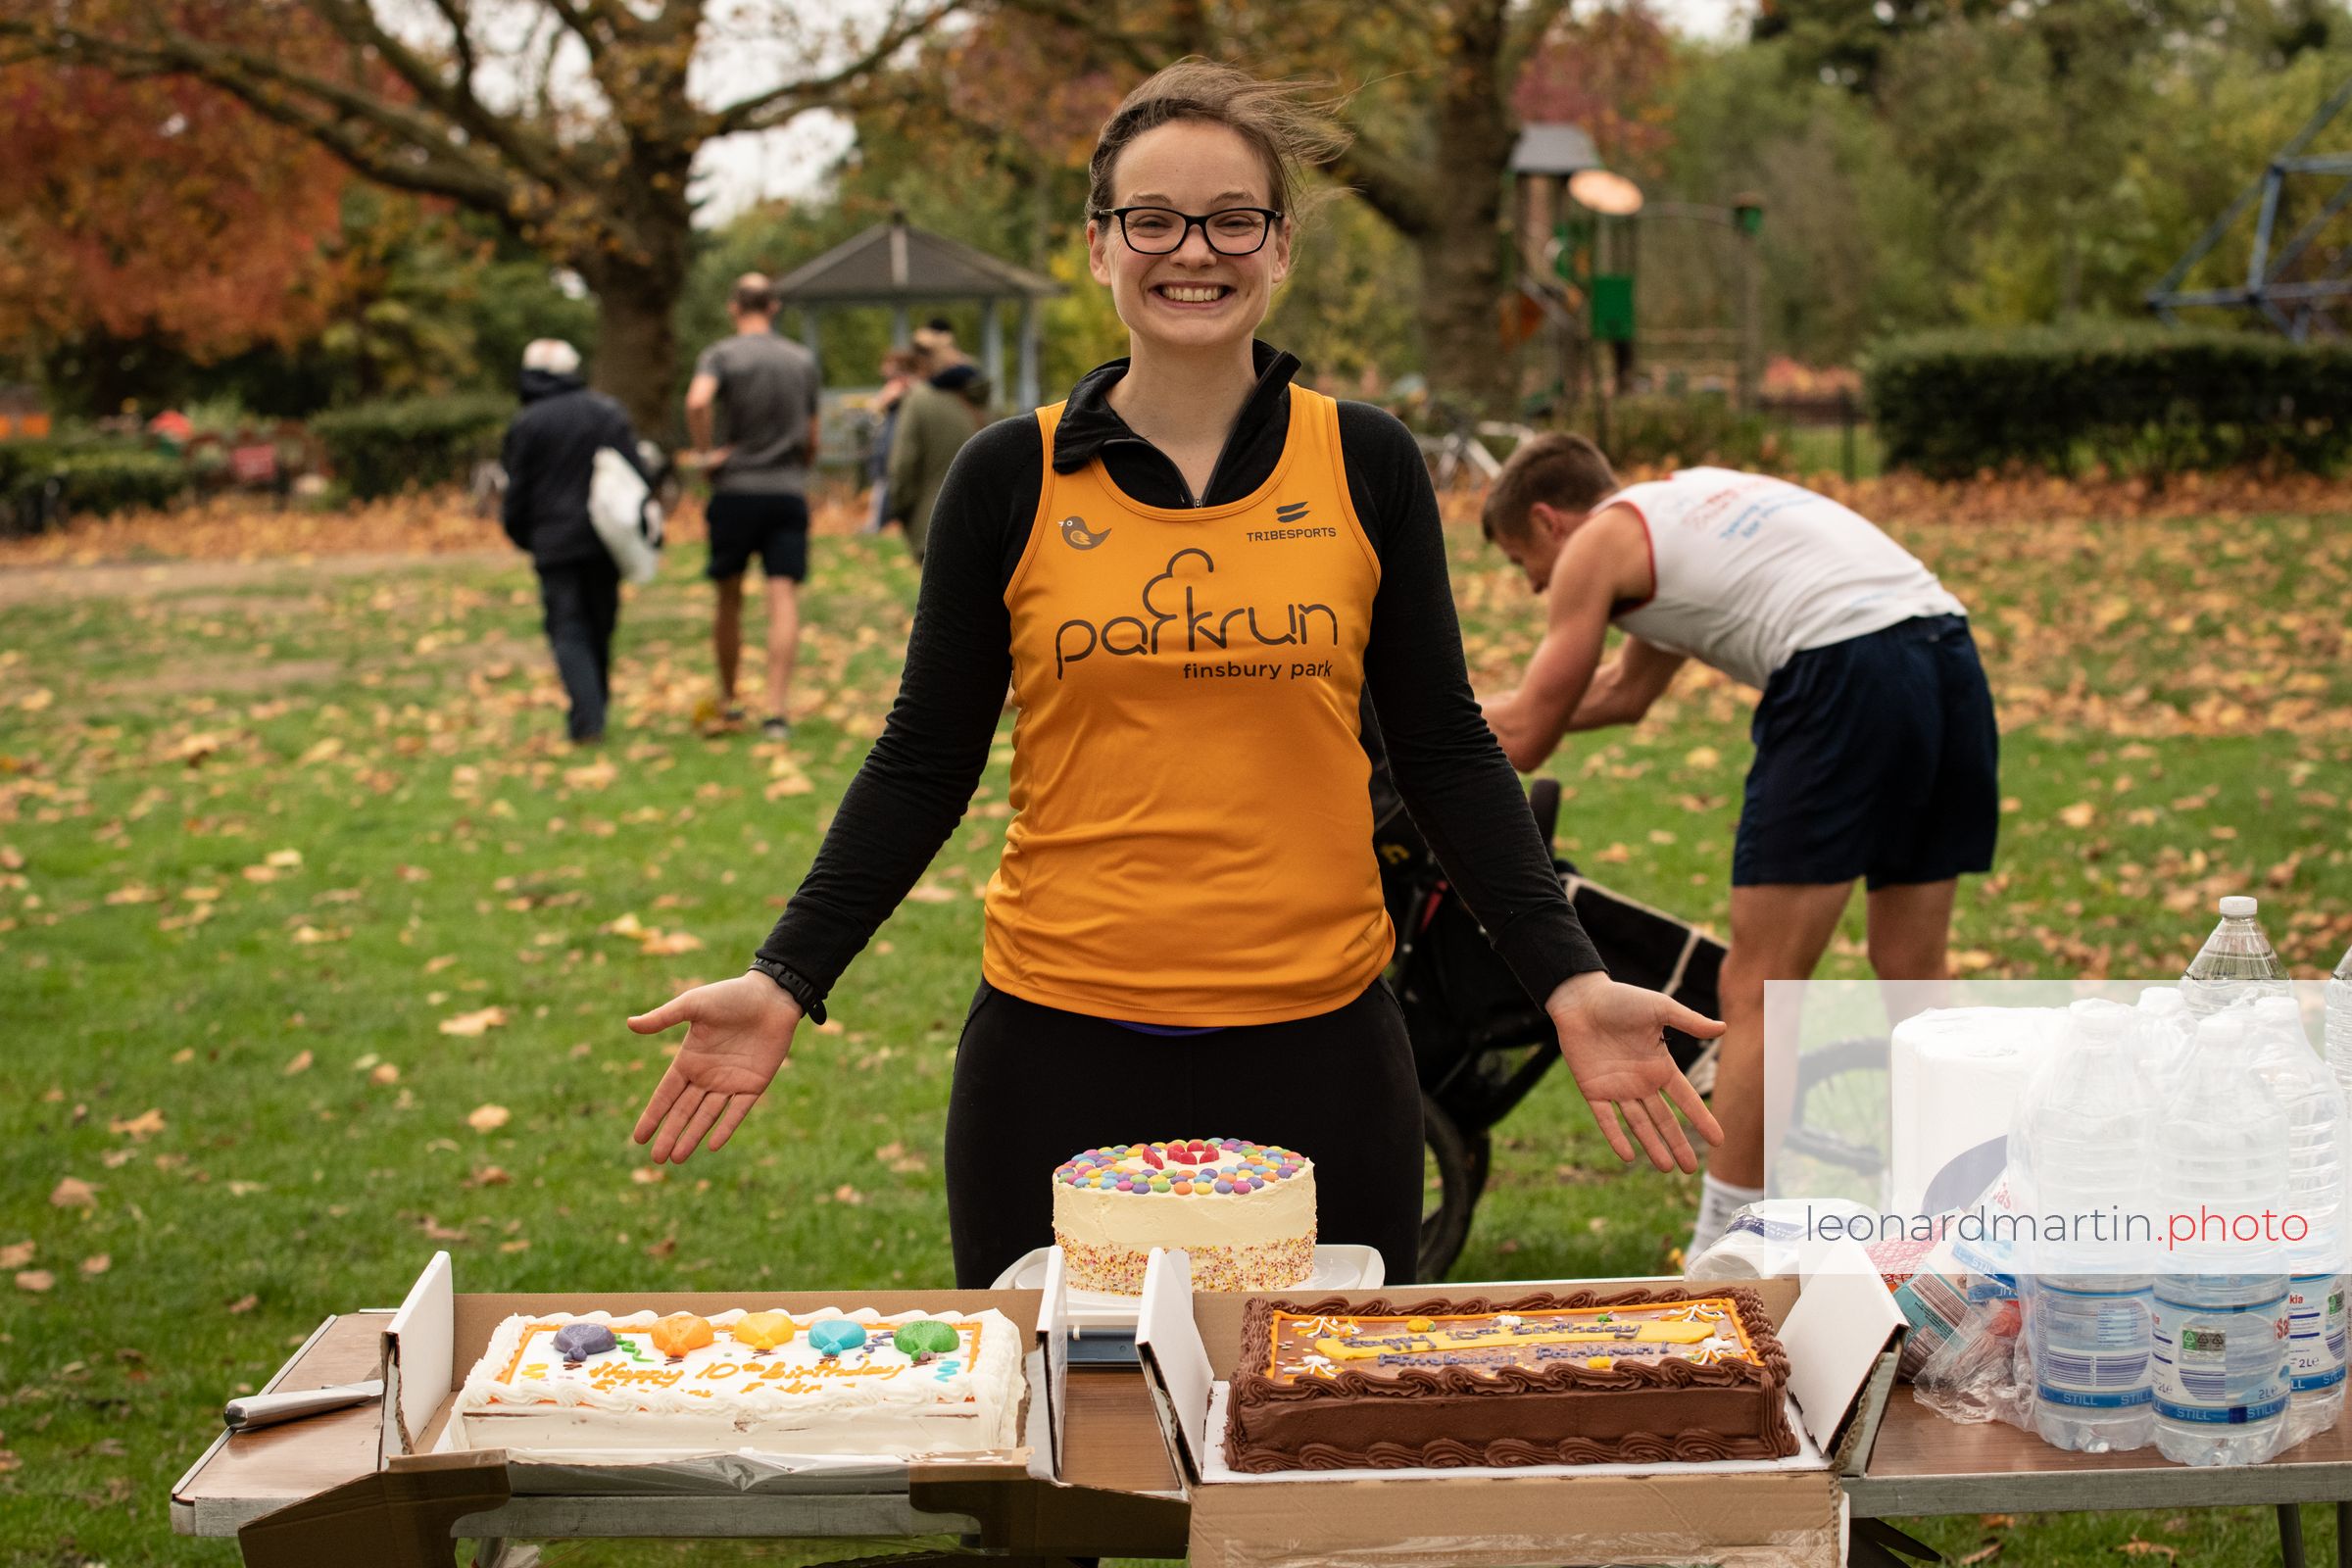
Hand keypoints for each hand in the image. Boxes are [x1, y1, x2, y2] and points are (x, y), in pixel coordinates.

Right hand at [628, 973, 801, 1164]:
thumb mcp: (694, 1005)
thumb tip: (630, 1024)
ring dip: (692, 1136)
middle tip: (656, 1159)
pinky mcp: (754, 1085)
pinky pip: (738, 1111)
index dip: (652, 1116)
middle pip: (684, 1111)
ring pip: (707, 1116)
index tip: (638, 1138)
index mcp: (689, 1059)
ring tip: (677, 1158)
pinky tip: (712, 1145)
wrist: (773, 996)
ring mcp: (730, 1082)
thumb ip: (664, 1017)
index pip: (666, 1094)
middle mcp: (707, 1076)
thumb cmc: (731, 996)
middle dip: (669, 1135)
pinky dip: (725, 1128)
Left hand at [1544, 971, 1724, 1172]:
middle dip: (1677, 1144)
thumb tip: (1724, 1029)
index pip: (1686, 1099)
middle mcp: (1641, 1082)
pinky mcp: (1592, 1090)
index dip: (1701, 1119)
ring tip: (1666, 1168)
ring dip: (1651, 1146)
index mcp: (1660, 1066)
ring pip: (1638, 1124)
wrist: (1580, 999)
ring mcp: (1617, 1088)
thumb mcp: (1660, 1008)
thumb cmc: (1621, 1000)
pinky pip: (1605, 1119)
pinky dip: (1615, 1137)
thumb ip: (1689, 1021)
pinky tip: (1627, 1156)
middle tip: (1690, 1170)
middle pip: (1663, 1119)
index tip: (1718, 1141)